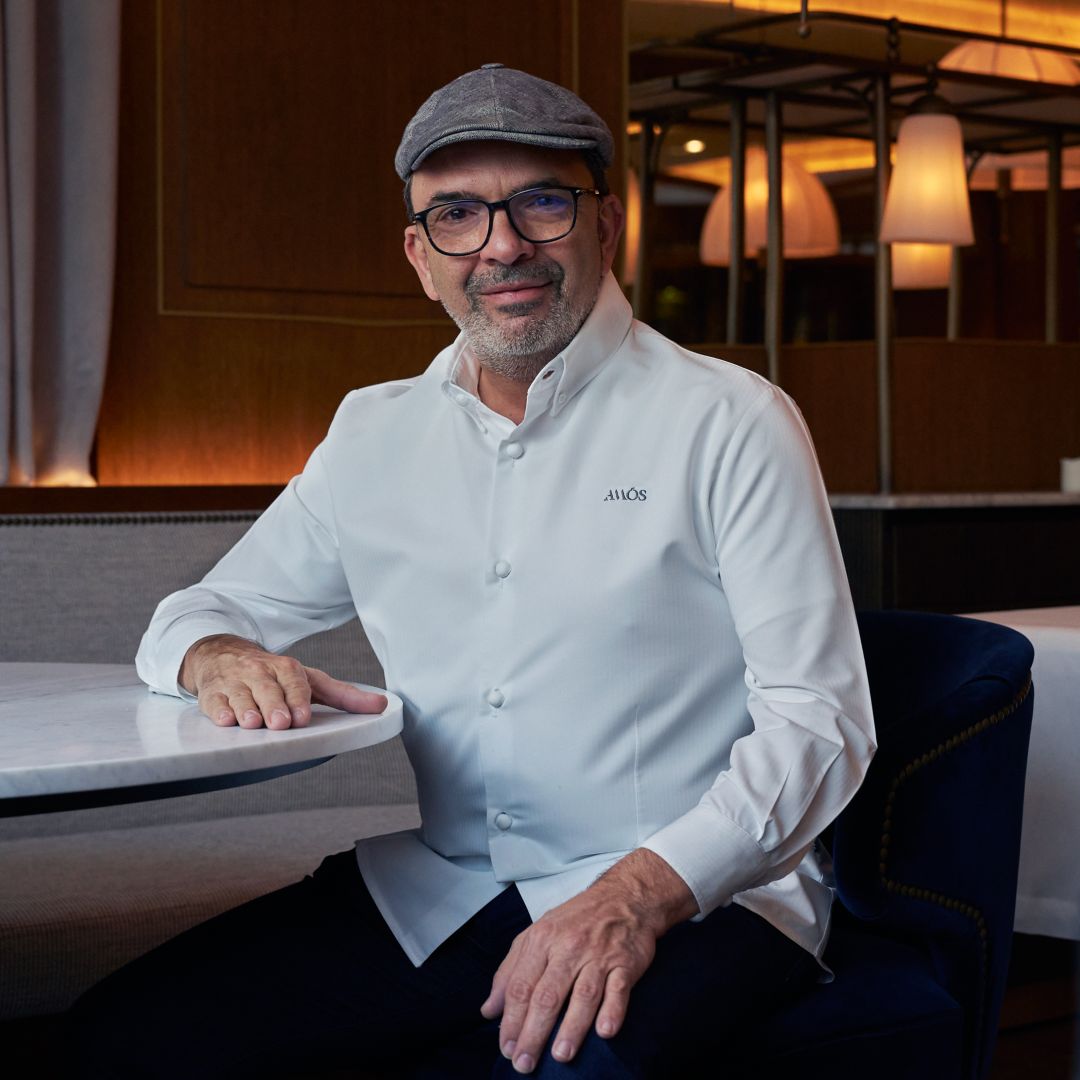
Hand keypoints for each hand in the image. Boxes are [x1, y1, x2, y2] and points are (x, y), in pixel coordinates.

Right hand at [179, 634, 386, 729]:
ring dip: (247, 709)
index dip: (298, 699)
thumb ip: (344, 695)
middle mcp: (260, 672)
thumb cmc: (274, 675)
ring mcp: (235, 682)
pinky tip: (224, 719)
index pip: (295, 682)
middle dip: (274, 705)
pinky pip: (215, 701)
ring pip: (241, 696)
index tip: (302, 717)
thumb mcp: (310, 679)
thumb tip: (382, 706)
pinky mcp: (213, 692)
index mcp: (287, 668)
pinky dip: (219, 709)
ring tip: (252, 723)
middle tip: (280, 723)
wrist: (224, 654)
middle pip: (268, 689)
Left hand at [480, 849, 696, 1073]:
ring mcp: (599, 955)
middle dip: (533, 1033)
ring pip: (583, 994)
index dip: (511, 1020)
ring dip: (571, 1027)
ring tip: (559, 1056)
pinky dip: (613, 1010)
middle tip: (524, 1064)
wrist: (623, 897)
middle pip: (547, 995)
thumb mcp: (536, 934)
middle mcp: (569, 947)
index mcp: (542, 939)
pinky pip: (619, 989)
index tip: (506, 1049)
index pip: (521, 985)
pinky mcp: (626, 962)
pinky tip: (604, 1032)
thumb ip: (510, 971)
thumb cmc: (576, 920)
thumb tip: (488, 1010)